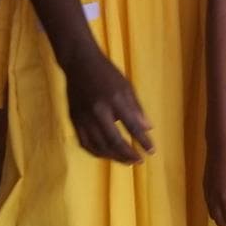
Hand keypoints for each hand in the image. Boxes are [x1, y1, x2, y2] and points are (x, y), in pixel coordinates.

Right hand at [63, 43, 153, 163]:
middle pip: (114, 141)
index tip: (152, 151)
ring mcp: (83, 118)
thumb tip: (148, 129)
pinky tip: (107, 155)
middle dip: (128, 154)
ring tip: (127, 161)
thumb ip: (136, 108)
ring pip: (99, 146)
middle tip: (139, 161)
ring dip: (114, 157)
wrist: (80, 64)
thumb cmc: (107, 73)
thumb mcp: (126, 86)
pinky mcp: (73, 121)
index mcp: (115, 100)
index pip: (132, 125)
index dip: (142, 141)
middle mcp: (98, 111)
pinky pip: (85, 144)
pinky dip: (97, 153)